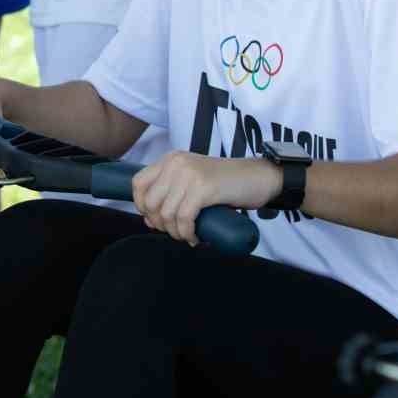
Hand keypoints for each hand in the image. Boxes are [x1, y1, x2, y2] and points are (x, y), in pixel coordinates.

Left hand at [133, 153, 277, 245]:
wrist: (260, 177)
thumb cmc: (227, 184)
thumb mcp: (193, 180)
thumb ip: (172, 192)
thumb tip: (148, 219)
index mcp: (171, 159)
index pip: (138, 183)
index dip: (141, 206)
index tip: (155, 220)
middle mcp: (177, 163)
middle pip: (149, 202)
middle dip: (159, 224)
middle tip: (176, 232)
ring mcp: (190, 174)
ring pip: (166, 214)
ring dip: (175, 233)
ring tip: (188, 236)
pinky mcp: (204, 188)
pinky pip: (183, 219)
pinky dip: (187, 234)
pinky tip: (195, 238)